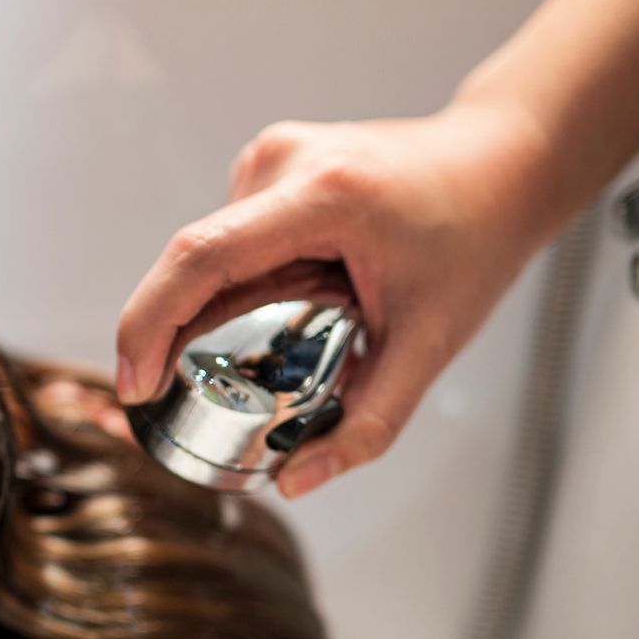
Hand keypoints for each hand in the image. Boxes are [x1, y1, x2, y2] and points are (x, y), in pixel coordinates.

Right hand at [114, 100, 564, 497]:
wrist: (504, 161)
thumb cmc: (477, 238)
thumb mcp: (432, 342)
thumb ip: (368, 423)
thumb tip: (296, 482)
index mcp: (323, 196)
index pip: (202, 257)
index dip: (150, 324)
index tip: (135, 385)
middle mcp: (283, 161)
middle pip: (193, 261)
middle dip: (169, 333)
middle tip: (164, 396)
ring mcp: (271, 156)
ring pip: (208, 254)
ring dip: (217, 306)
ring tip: (293, 330)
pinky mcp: (268, 163)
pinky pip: (229, 238)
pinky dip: (237, 281)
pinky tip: (293, 293)